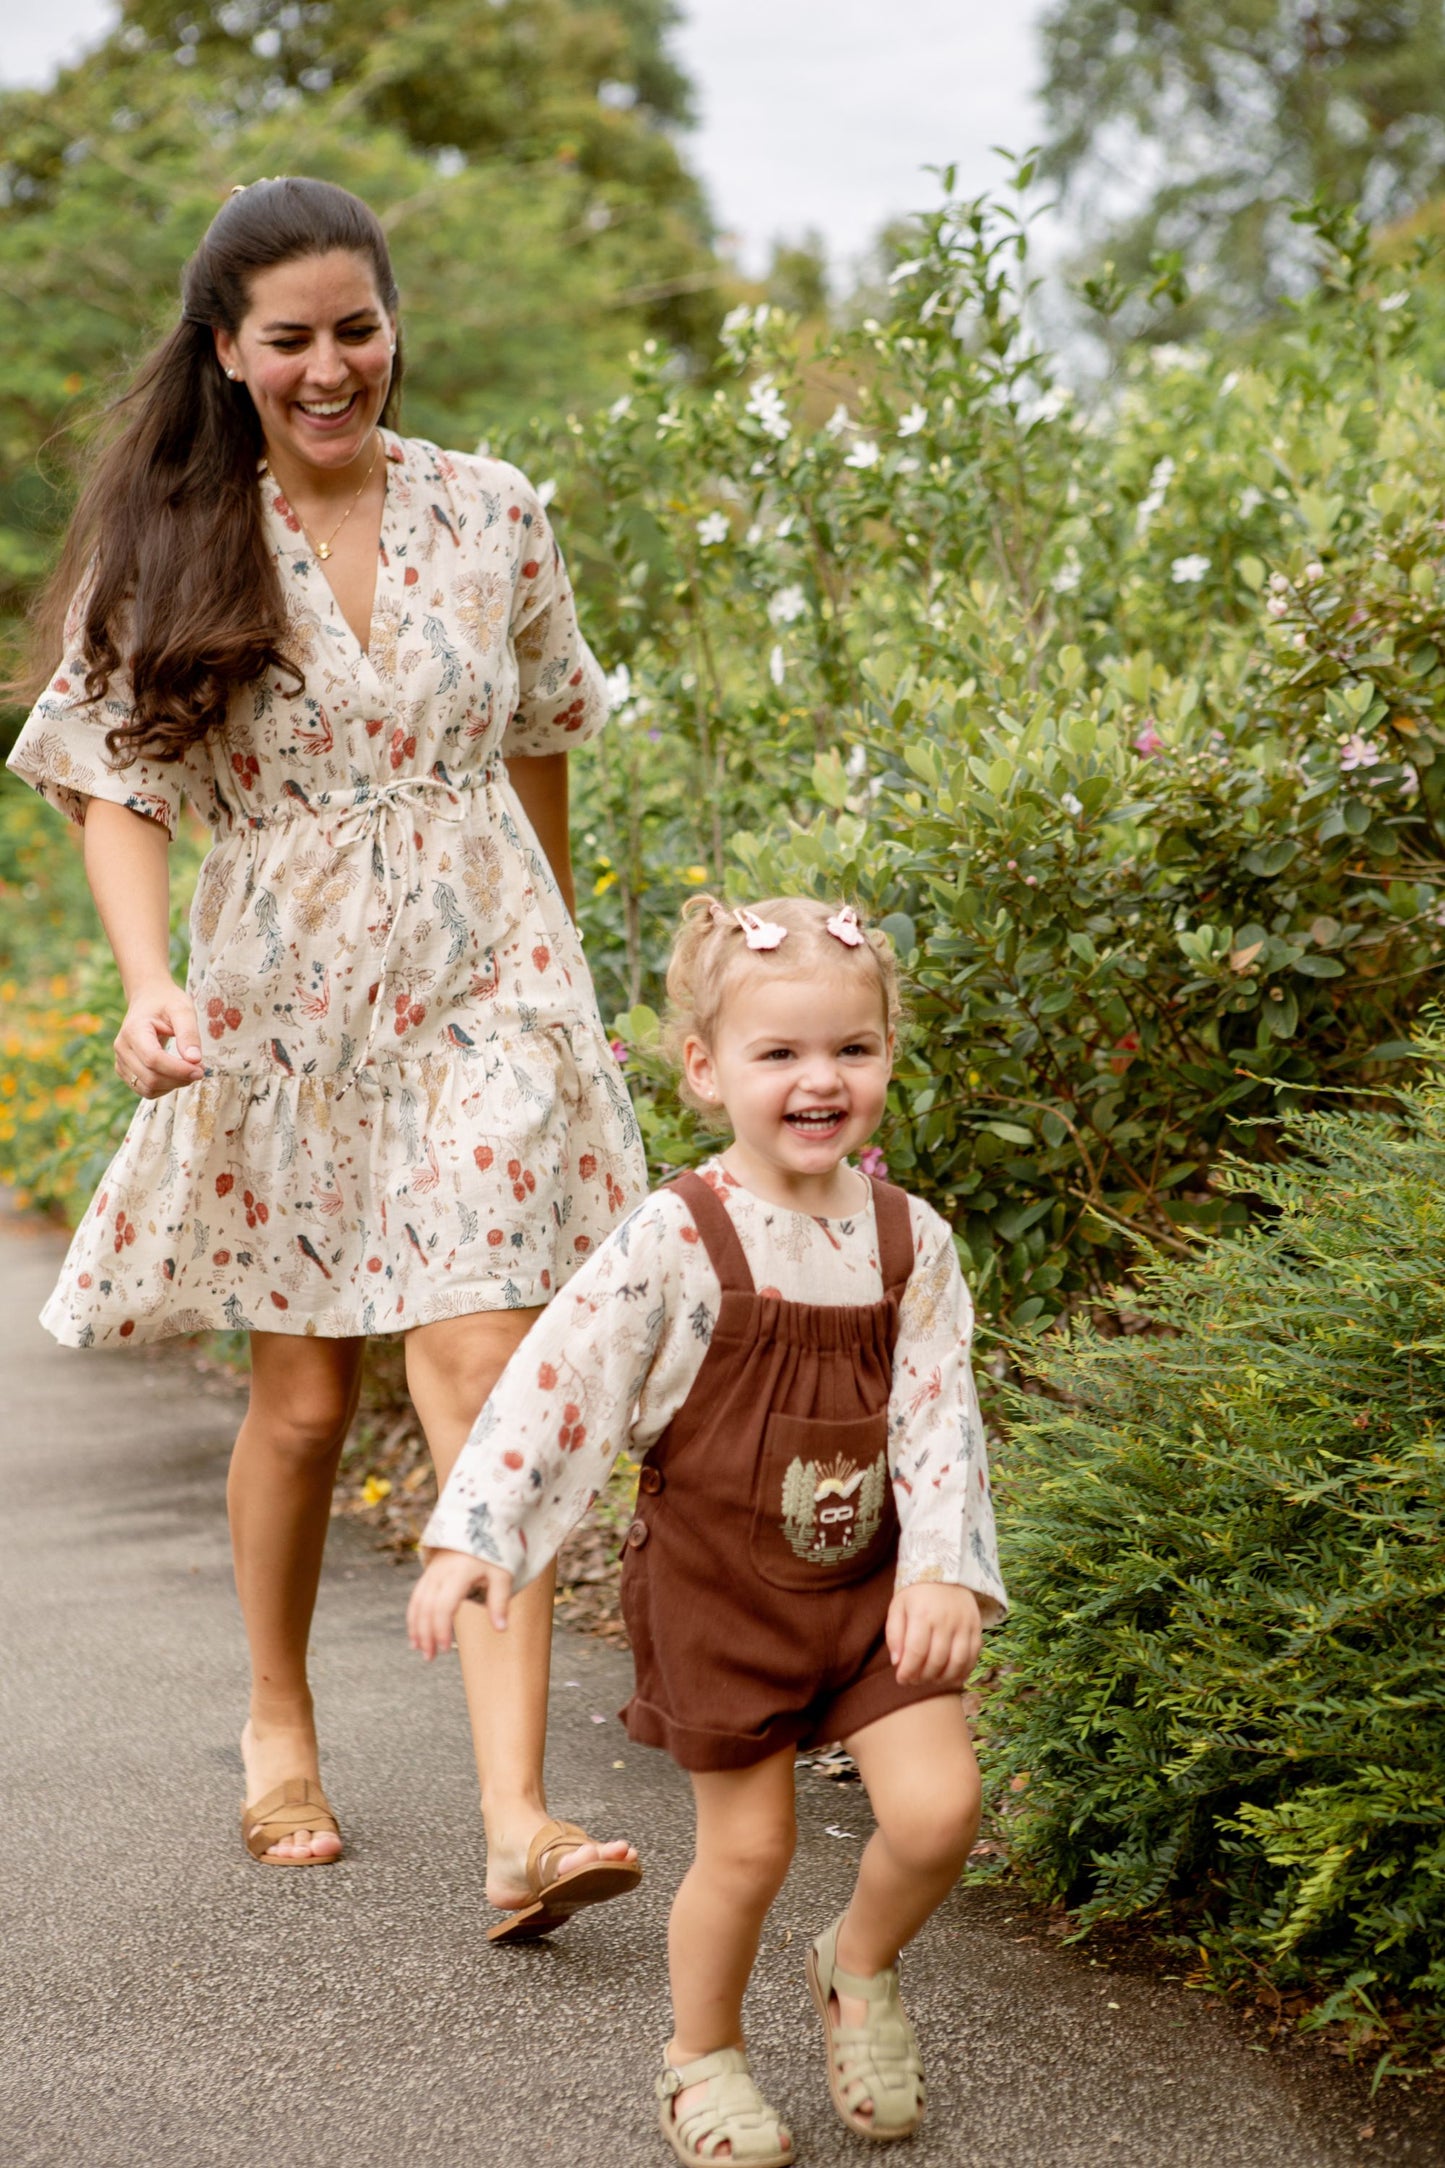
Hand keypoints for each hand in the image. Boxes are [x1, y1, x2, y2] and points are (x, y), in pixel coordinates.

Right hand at [114, 977, 204, 1097]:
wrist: (148, 999)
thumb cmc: (166, 1002)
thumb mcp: (183, 1010)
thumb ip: (189, 1034)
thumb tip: (194, 1060)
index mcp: (133, 1030)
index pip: (153, 1059)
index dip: (178, 1069)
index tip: (200, 1069)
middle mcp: (122, 1047)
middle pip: (150, 1078)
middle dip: (179, 1079)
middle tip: (200, 1070)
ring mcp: (120, 1060)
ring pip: (147, 1088)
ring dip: (173, 1086)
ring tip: (190, 1071)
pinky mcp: (125, 1070)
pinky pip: (144, 1090)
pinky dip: (164, 1088)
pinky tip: (177, 1075)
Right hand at [407, 1549, 513, 1657]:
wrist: (478, 1525)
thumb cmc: (493, 1553)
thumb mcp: (502, 1573)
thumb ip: (499, 1601)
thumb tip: (501, 1629)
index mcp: (459, 1573)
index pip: (443, 1606)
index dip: (441, 1629)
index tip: (445, 1649)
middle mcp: (440, 1573)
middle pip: (426, 1608)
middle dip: (425, 1635)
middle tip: (430, 1658)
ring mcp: (431, 1572)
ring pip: (416, 1603)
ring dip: (416, 1628)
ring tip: (420, 1651)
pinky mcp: (428, 1574)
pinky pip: (416, 1597)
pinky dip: (413, 1617)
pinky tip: (416, 1635)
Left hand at [886, 1582, 981, 1687]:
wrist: (946, 1570)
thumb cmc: (916, 1593)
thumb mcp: (898, 1607)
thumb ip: (894, 1634)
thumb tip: (897, 1663)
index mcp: (922, 1614)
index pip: (916, 1652)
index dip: (908, 1671)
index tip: (901, 1679)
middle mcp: (946, 1620)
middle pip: (937, 1660)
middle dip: (923, 1677)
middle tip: (915, 1680)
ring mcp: (964, 1625)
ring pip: (957, 1662)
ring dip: (943, 1678)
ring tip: (931, 1679)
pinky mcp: (976, 1628)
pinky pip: (973, 1656)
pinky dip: (963, 1672)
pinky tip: (951, 1676)